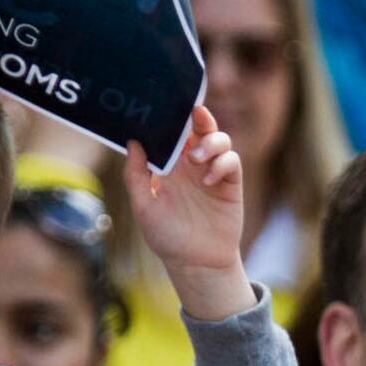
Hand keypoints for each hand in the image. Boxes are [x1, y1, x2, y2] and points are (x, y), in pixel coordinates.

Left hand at [128, 108, 256, 321]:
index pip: (173, 132)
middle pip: (200, 128)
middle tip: (194, 115)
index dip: (174, 116)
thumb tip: (133, 142)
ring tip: (196, 158)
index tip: (171, 102)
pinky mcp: (230, 184)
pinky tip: (209, 179)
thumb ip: (136, 175)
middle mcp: (191, 164)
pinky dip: (222, 163)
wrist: (195, 263)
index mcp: (169, 165)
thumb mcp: (143, 206)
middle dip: (199, 118)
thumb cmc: (166, 236)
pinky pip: (232, 161)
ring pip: (219, 139)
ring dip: (210, 141)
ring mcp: (212, 172)